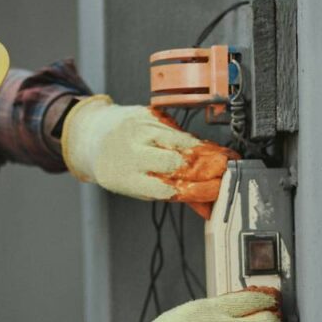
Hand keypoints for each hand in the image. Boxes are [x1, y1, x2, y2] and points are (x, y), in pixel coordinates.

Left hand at [61, 95, 237, 216]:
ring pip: (182, 142)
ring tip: (225, 159)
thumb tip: (207, 208)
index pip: (168, 188)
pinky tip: (207, 146)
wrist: (94, 134)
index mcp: (127, 179)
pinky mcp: (148, 114)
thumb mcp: (139, 187)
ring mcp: (140, 130)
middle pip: (177, 162)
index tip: (218, 191)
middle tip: (227, 172)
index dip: (197, 190)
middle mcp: (132, 152)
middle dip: (206, 168)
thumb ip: (174, 195)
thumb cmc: (119, 167)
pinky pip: (178, 128)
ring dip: (208, 152)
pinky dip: (195, 139)